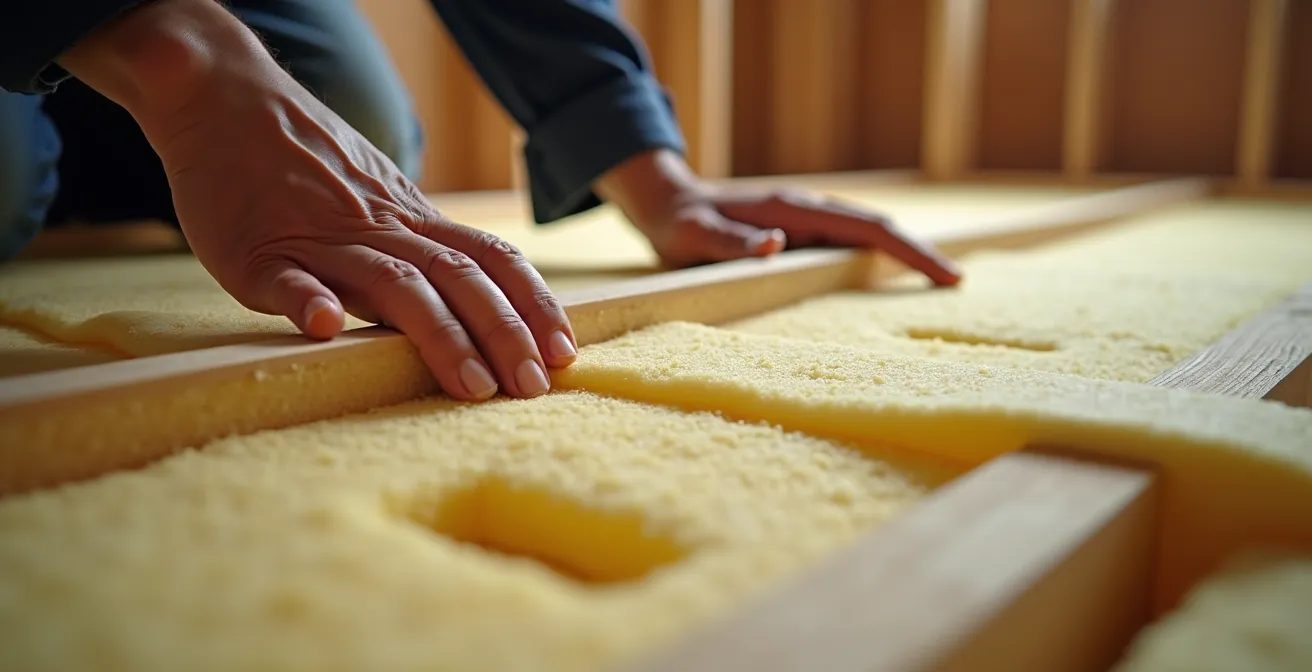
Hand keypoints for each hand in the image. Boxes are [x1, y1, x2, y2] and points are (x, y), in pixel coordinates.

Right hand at [57, 0, 575, 400]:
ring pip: (390, 286)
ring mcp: (320, 241)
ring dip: (439, 335)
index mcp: (412, 222)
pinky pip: (284, 276)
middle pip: (458, 279)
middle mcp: (380, 230)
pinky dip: (305, 300)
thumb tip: (486, 303)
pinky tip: (324, 327)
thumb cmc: (311, 168)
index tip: (565, 349)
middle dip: (504, 333)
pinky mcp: (256, 251)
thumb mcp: (383, 201)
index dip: (532, 303)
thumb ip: (425, 248)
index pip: (491, 259)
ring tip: (471, 383)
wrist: (227, 103)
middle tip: (533, 387)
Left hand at [596, 150, 962, 286]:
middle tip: (956, 284)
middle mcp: (809, 211)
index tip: (943, 274)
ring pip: (867, 237)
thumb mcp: (695, 238)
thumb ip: (731, 242)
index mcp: (795, 210)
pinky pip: (847, 246)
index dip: (908, 251)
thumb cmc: (679, 225)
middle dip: (920, 254)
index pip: (867, 228)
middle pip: (879, 230)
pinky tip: (891, 280)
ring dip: (903, 256)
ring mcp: (806, 222)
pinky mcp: (800, 235)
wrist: (667, 205)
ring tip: (938, 283)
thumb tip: (778, 243)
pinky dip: (877, 259)